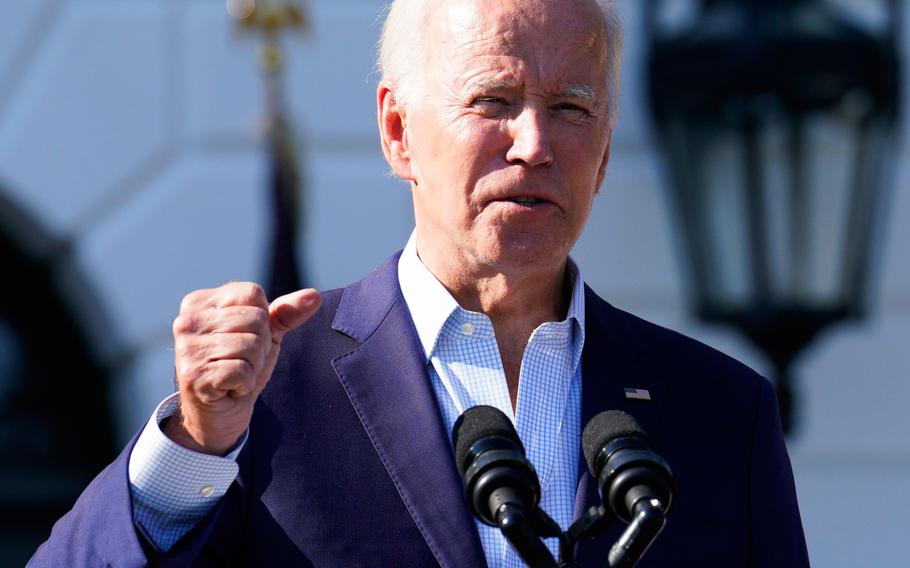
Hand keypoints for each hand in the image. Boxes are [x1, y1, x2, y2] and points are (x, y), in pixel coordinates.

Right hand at [165, 283, 320, 454]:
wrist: (217, 415)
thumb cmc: (238, 367)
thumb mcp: (265, 335)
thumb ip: (287, 312)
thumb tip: (314, 296)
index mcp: (200, 302)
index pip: (252, 292)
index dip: (262, 319)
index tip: (245, 338)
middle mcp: (187, 321)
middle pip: (255, 318)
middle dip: (260, 345)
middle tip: (241, 361)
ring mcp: (188, 349)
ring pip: (251, 345)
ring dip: (253, 366)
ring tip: (235, 375)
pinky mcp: (194, 376)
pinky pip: (242, 370)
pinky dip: (245, 383)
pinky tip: (230, 389)